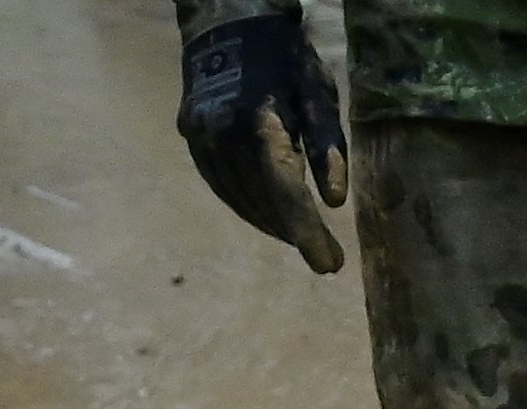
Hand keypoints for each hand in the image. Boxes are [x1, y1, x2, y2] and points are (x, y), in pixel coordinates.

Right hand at [176, 7, 348, 270]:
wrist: (227, 23)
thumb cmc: (285, 58)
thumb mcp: (319, 95)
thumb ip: (328, 148)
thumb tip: (335, 203)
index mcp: (259, 124)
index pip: (286, 194)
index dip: (308, 235)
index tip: (330, 266)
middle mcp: (223, 135)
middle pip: (264, 203)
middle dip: (296, 235)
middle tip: (327, 255)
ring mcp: (201, 138)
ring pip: (241, 200)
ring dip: (272, 224)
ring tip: (301, 237)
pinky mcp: (191, 138)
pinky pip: (222, 186)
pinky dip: (248, 205)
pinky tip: (270, 215)